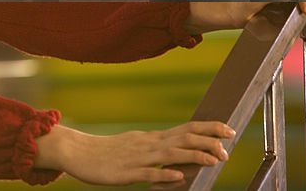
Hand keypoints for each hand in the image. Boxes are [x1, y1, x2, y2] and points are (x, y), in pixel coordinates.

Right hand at [36, 121, 233, 184]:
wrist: (77, 152)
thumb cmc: (107, 152)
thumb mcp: (136, 145)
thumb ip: (157, 148)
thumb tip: (179, 152)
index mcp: (152, 138)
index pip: (185, 129)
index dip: (208, 129)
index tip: (228, 130)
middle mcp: (148, 144)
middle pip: (182, 138)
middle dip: (207, 142)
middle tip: (228, 147)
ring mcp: (138, 158)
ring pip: (170, 154)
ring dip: (193, 156)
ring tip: (214, 160)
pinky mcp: (126, 172)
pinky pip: (148, 173)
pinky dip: (165, 173)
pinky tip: (179, 176)